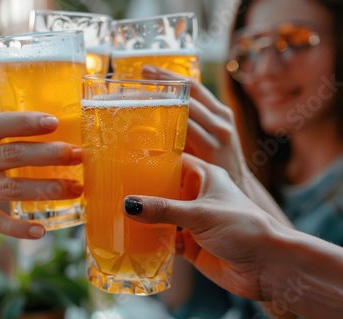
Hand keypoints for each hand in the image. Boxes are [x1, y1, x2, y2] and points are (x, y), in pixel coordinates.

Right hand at [0, 112, 82, 239]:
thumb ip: (0, 141)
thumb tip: (55, 129)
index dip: (25, 123)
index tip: (54, 122)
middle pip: (8, 155)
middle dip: (46, 154)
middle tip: (77, 155)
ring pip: (9, 189)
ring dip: (44, 188)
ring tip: (74, 188)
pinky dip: (19, 229)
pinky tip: (41, 231)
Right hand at [123, 154, 282, 300]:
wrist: (268, 267)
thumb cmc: (243, 228)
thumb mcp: (200, 214)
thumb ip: (163, 209)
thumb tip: (128, 204)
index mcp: (204, 177)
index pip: (173, 161)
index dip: (151, 159)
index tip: (124, 159)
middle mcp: (197, 197)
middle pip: (163, 190)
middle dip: (142, 192)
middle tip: (114, 189)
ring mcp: (193, 222)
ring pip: (162, 216)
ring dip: (146, 218)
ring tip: (118, 214)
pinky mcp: (191, 245)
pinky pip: (165, 240)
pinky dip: (153, 241)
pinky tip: (136, 240)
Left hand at [141, 65, 249, 184]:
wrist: (238, 189)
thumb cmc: (213, 164)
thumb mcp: (202, 140)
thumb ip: (184, 128)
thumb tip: (150, 122)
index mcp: (218, 112)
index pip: (193, 85)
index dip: (171, 74)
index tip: (147, 68)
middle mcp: (221, 118)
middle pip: (190, 90)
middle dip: (164, 80)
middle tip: (140, 74)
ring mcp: (219, 132)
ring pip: (188, 107)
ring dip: (163, 100)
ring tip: (141, 94)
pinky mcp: (214, 148)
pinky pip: (187, 131)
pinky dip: (170, 123)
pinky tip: (154, 120)